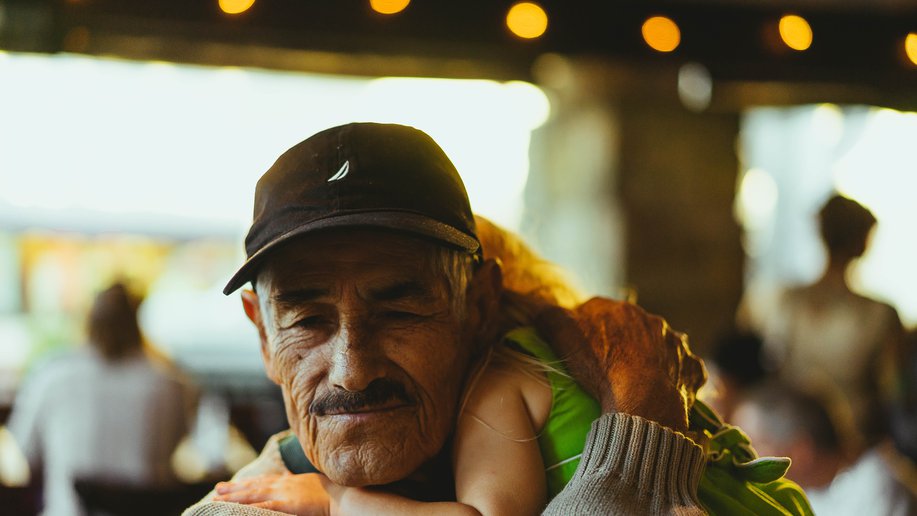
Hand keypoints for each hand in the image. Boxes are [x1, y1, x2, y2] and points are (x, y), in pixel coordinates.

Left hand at [213, 472, 337, 515]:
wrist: (339, 495)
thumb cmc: (329, 492)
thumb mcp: (310, 484)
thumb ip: (297, 483)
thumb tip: (290, 479)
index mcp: (287, 481)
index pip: (262, 481)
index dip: (246, 483)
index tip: (232, 484)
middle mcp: (281, 484)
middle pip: (252, 486)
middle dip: (234, 488)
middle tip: (216, 489)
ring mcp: (282, 493)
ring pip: (252, 494)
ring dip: (233, 497)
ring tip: (217, 499)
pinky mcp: (286, 504)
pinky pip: (263, 507)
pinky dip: (249, 507)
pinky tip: (236, 510)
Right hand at [535, 297, 705, 431]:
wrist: (643, 402)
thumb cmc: (601, 368)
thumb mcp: (563, 336)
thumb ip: (548, 316)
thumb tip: (536, 308)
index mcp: (620, 310)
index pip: (598, 311)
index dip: (587, 327)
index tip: (581, 347)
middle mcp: (651, 321)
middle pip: (630, 326)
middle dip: (621, 338)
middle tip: (607, 364)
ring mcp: (675, 344)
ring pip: (659, 344)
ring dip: (650, 355)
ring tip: (636, 378)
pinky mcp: (690, 368)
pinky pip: (682, 368)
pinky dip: (674, 375)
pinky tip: (664, 388)